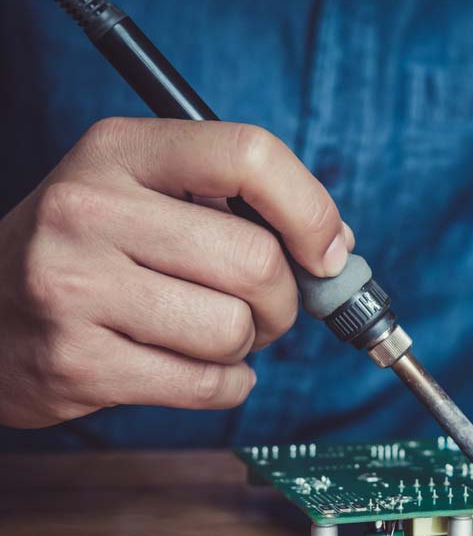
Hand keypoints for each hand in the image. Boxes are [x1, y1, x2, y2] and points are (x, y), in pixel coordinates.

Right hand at [0, 118, 352, 427]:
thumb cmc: (90, 250)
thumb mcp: (142, 192)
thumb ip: (233, 203)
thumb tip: (335, 247)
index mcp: (120, 150)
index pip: (248, 155)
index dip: (311, 209)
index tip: (328, 251)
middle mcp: (89, 209)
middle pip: (257, 262)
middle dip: (283, 300)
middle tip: (264, 308)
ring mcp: (74, 287)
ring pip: (235, 330)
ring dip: (246, 345)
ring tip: (209, 333)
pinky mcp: (75, 362)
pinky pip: (206, 384)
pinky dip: (226, 385)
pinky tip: (195, 368)